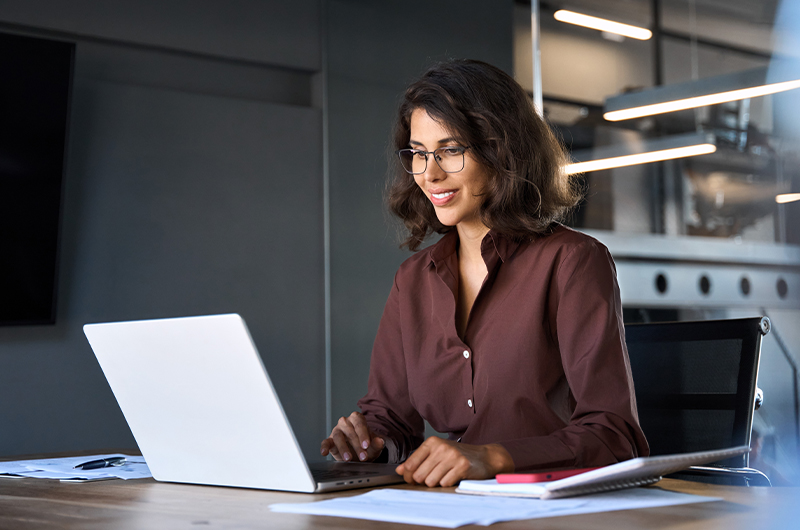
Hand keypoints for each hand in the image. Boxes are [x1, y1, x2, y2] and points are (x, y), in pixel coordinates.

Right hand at [320, 411, 385, 461]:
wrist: (360, 452)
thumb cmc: (367, 445)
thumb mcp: (374, 446)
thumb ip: (377, 443)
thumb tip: (380, 441)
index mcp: (357, 419)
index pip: (360, 424)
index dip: (363, 434)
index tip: (367, 445)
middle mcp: (346, 422)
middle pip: (350, 431)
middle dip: (357, 445)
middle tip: (363, 457)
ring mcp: (337, 430)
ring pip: (338, 436)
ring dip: (343, 448)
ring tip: (348, 459)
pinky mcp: (330, 440)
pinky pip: (325, 442)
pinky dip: (324, 447)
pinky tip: (324, 453)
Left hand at [395, 437, 513, 486]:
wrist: (485, 457)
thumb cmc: (458, 456)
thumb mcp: (436, 454)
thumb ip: (417, 461)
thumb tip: (399, 470)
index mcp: (432, 442)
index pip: (410, 464)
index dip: (409, 476)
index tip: (413, 479)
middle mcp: (441, 447)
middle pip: (419, 476)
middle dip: (423, 481)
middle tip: (433, 477)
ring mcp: (452, 456)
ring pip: (431, 481)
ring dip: (437, 483)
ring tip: (445, 476)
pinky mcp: (462, 466)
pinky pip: (445, 484)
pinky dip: (448, 484)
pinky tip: (454, 477)